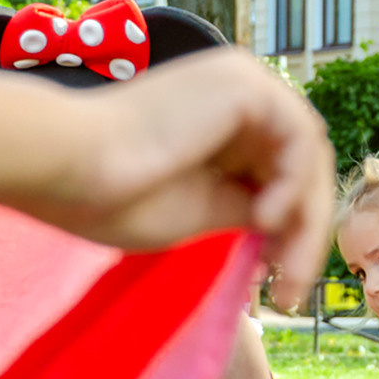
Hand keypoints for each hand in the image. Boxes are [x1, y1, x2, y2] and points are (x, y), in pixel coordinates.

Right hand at [26, 49, 334, 307]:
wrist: (70, 167)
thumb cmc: (112, 197)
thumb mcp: (198, 212)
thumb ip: (242, 210)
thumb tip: (283, 227)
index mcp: (221, 123)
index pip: (279, 174)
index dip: (290, 233)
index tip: (278, 288)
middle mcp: (238, 95)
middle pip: (301, 166)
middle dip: (304, 233)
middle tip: (292, 293)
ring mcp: (244, 84)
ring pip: (308, 156)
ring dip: (305, 220)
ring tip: (282, 268)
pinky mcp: (245, 85)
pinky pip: (299, 139)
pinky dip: (293, 186)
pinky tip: (263, 220)